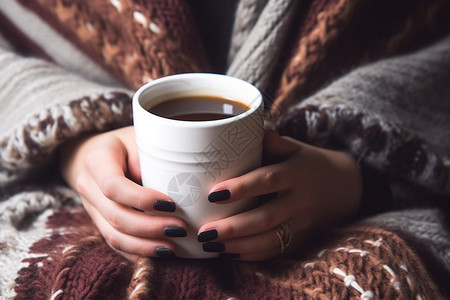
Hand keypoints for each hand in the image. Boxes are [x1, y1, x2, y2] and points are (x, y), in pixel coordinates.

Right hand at [60, 126, 187, 260]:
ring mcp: (91, 206)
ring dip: (145, 245)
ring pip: (113, 235)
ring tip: (172, 247)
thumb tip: (179, 186)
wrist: (104, 152)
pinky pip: (115, 243)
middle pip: (115, 215)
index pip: (113, 185)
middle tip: (179, 228)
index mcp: (97, 159)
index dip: (142, 199)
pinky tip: (159, 253)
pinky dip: (138, 252)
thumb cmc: (131, 142)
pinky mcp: (99, 221)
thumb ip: (153, 157)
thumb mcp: (141, 137)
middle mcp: (88, 184)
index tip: (171, 204)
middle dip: (149, 227)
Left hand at [197, 130, 361, 260]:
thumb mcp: (296, 148)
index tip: (213, 193)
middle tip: (204, 232)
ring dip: (238, 246)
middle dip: (233, 227)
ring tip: (210, 245)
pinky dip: (251, 255)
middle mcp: (301, 201)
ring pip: (269, 240)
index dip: (241, 188)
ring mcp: (302, 224)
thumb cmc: (310, 163)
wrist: (346, 188)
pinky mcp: (301, 240)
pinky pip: (275, 251)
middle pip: (265, 218)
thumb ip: (275, 143)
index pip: (267, 180)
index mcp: (297, 173)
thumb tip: (256, 132)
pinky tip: (227, 253)